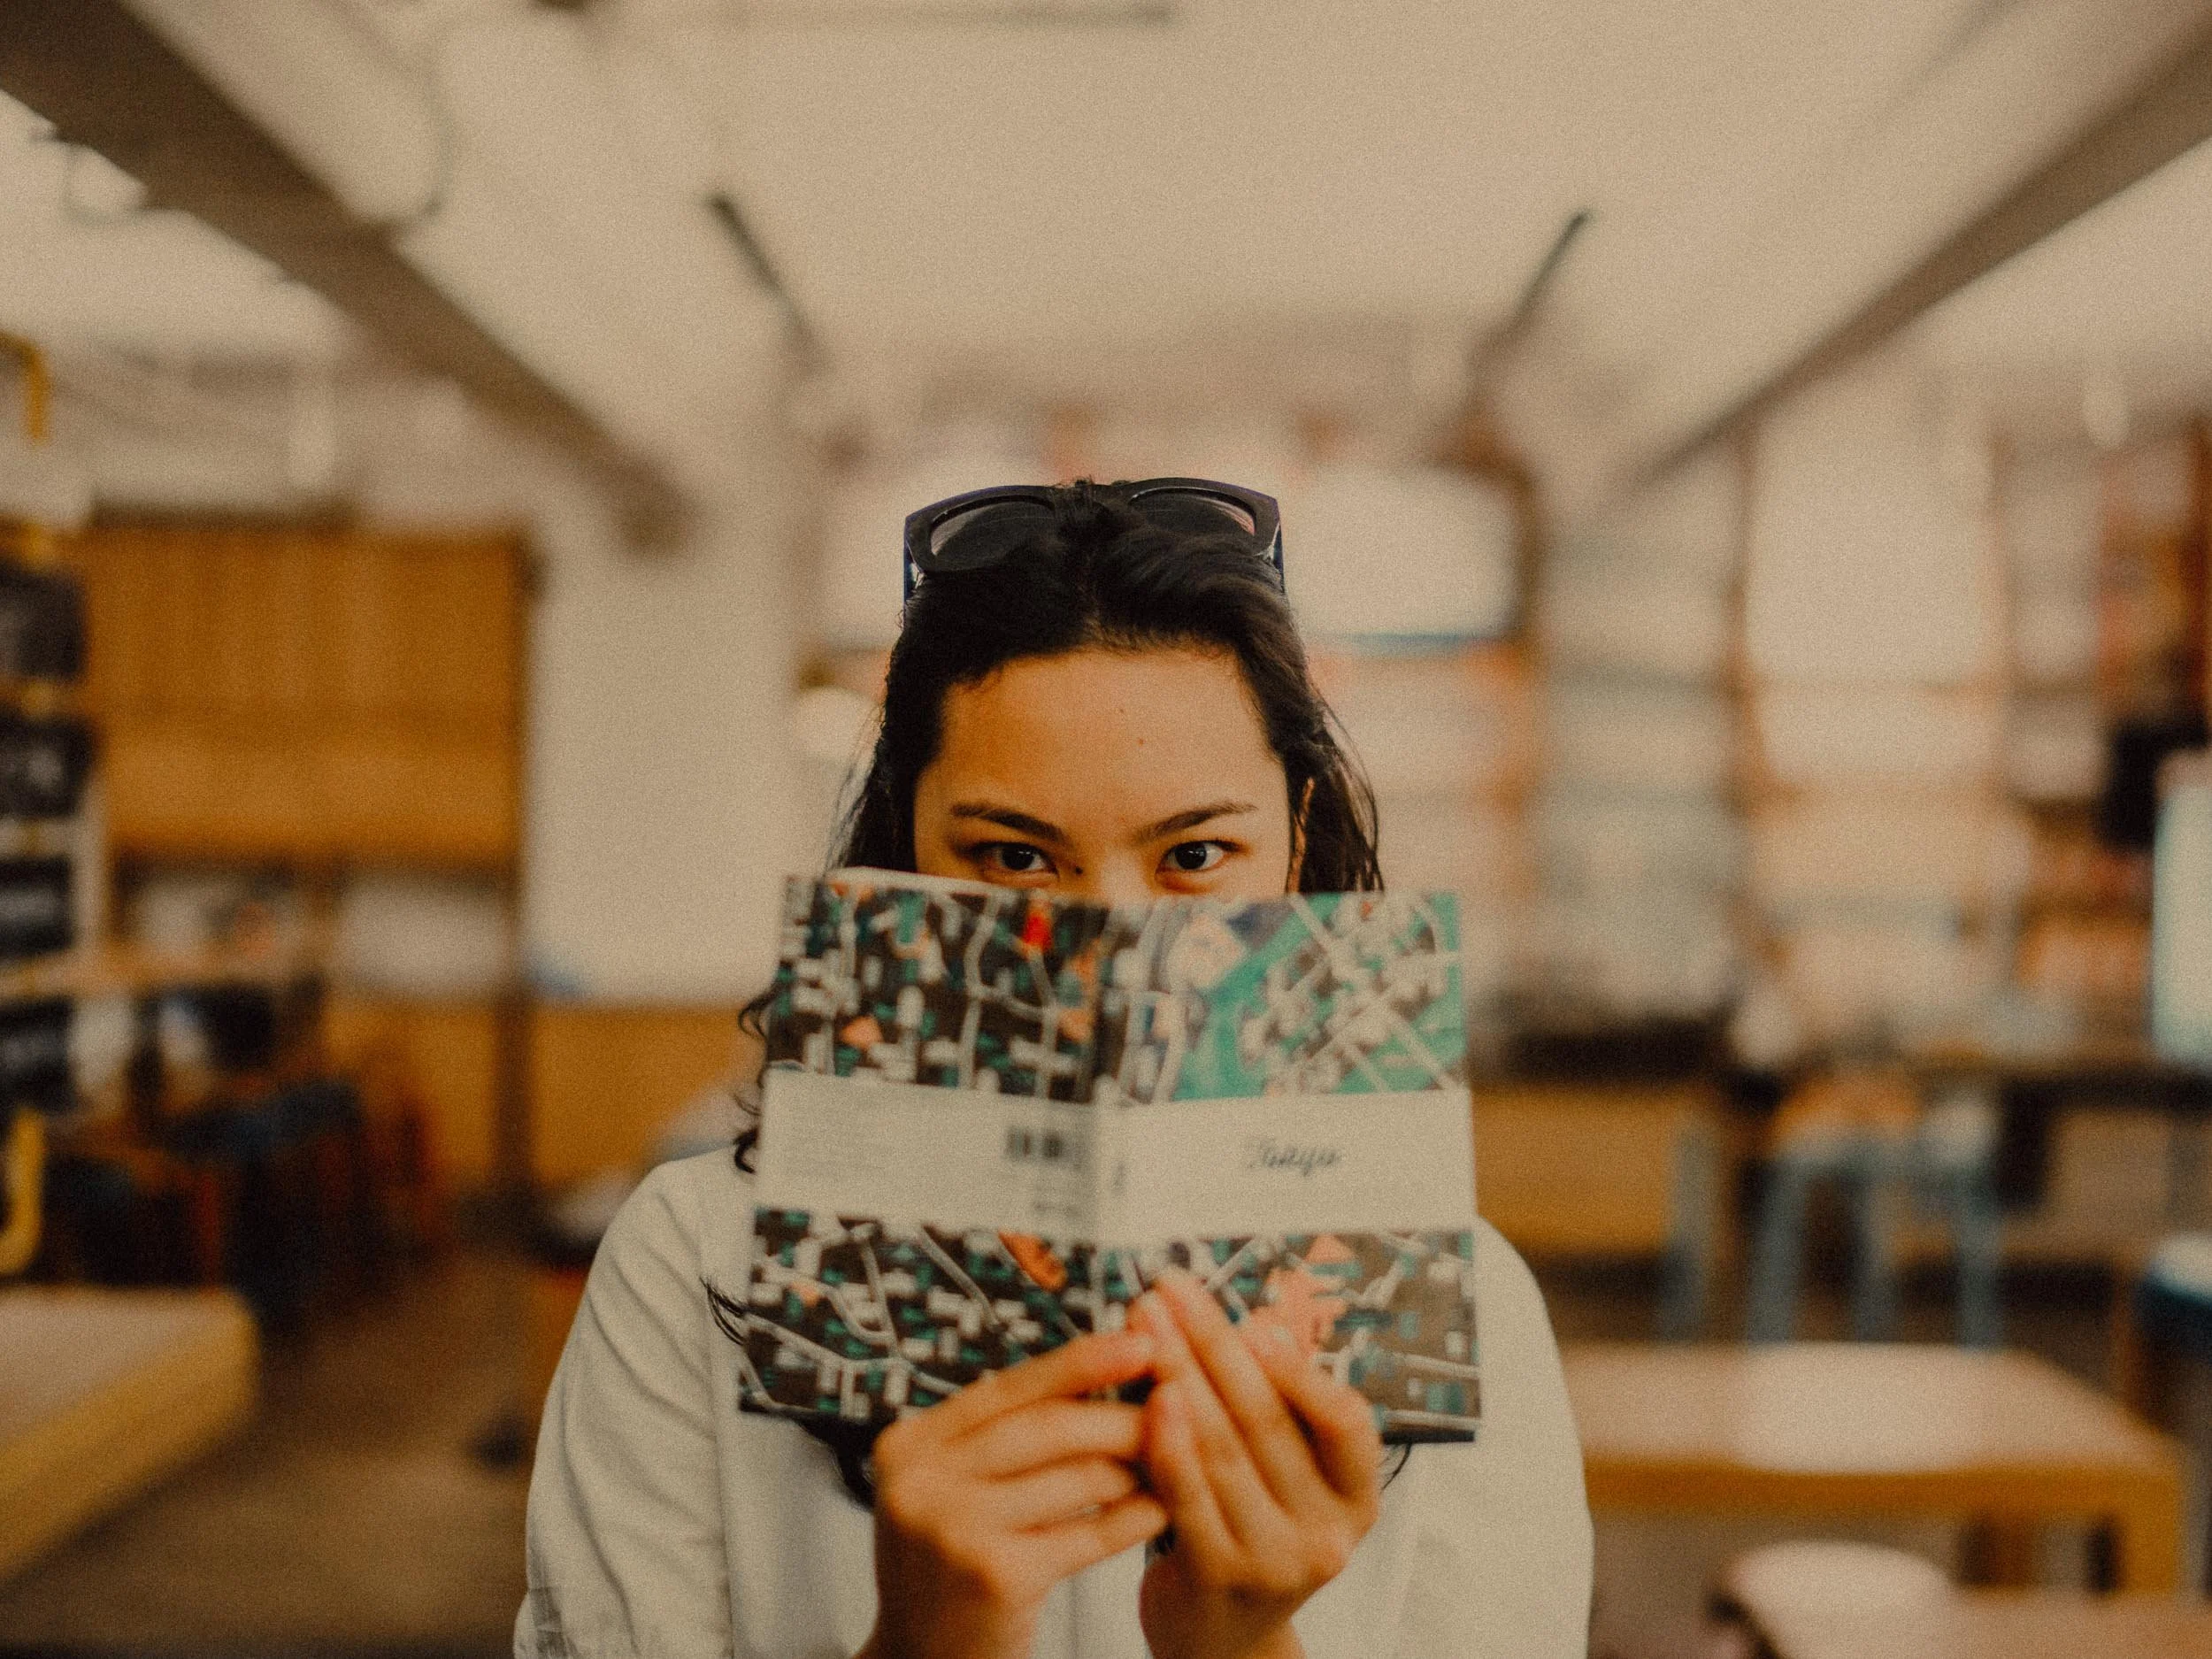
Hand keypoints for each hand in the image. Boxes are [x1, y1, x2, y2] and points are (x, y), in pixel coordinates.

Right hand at [860, 1329, 1168, 1658]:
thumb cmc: (958, 1566)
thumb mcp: (955, 1489)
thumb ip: (1006, 1434)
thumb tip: (1101, 1362)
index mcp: (910, 1444)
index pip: (1010, 1388)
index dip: (1081, 1362)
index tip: (1143, 1342)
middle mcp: (921, 1481)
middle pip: (1048, 1428)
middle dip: (1122, 1417)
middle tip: (1179, 1406)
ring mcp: (953, 1530)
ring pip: (1077, 1479)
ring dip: (1136, 1469)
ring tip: (1172, 1463)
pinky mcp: (995, 1577)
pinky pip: (1089, 1534)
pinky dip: (1133, 1519)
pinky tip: (1162, 1511)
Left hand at [1129, 1271, 1384, 1658]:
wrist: (1221, 1639)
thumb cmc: (1250, 1530)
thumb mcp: (1287, 1478)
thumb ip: (1279, 1410)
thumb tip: (1264, 1324)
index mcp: (1356, 1497)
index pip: (1346, 1422)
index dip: (1300, 1367)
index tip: (1253, 1317)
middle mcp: (1328, 1533)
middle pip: (1266, 1419)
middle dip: (1212, 1342)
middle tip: (1169, 1289)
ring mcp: (1276, 1561)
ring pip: (1223, 1448)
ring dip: (1178, 1372)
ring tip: (1145, 1322)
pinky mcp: (1220, 1580)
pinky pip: (1188, 1497)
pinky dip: (1167, 1442)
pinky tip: (1148, 1397)